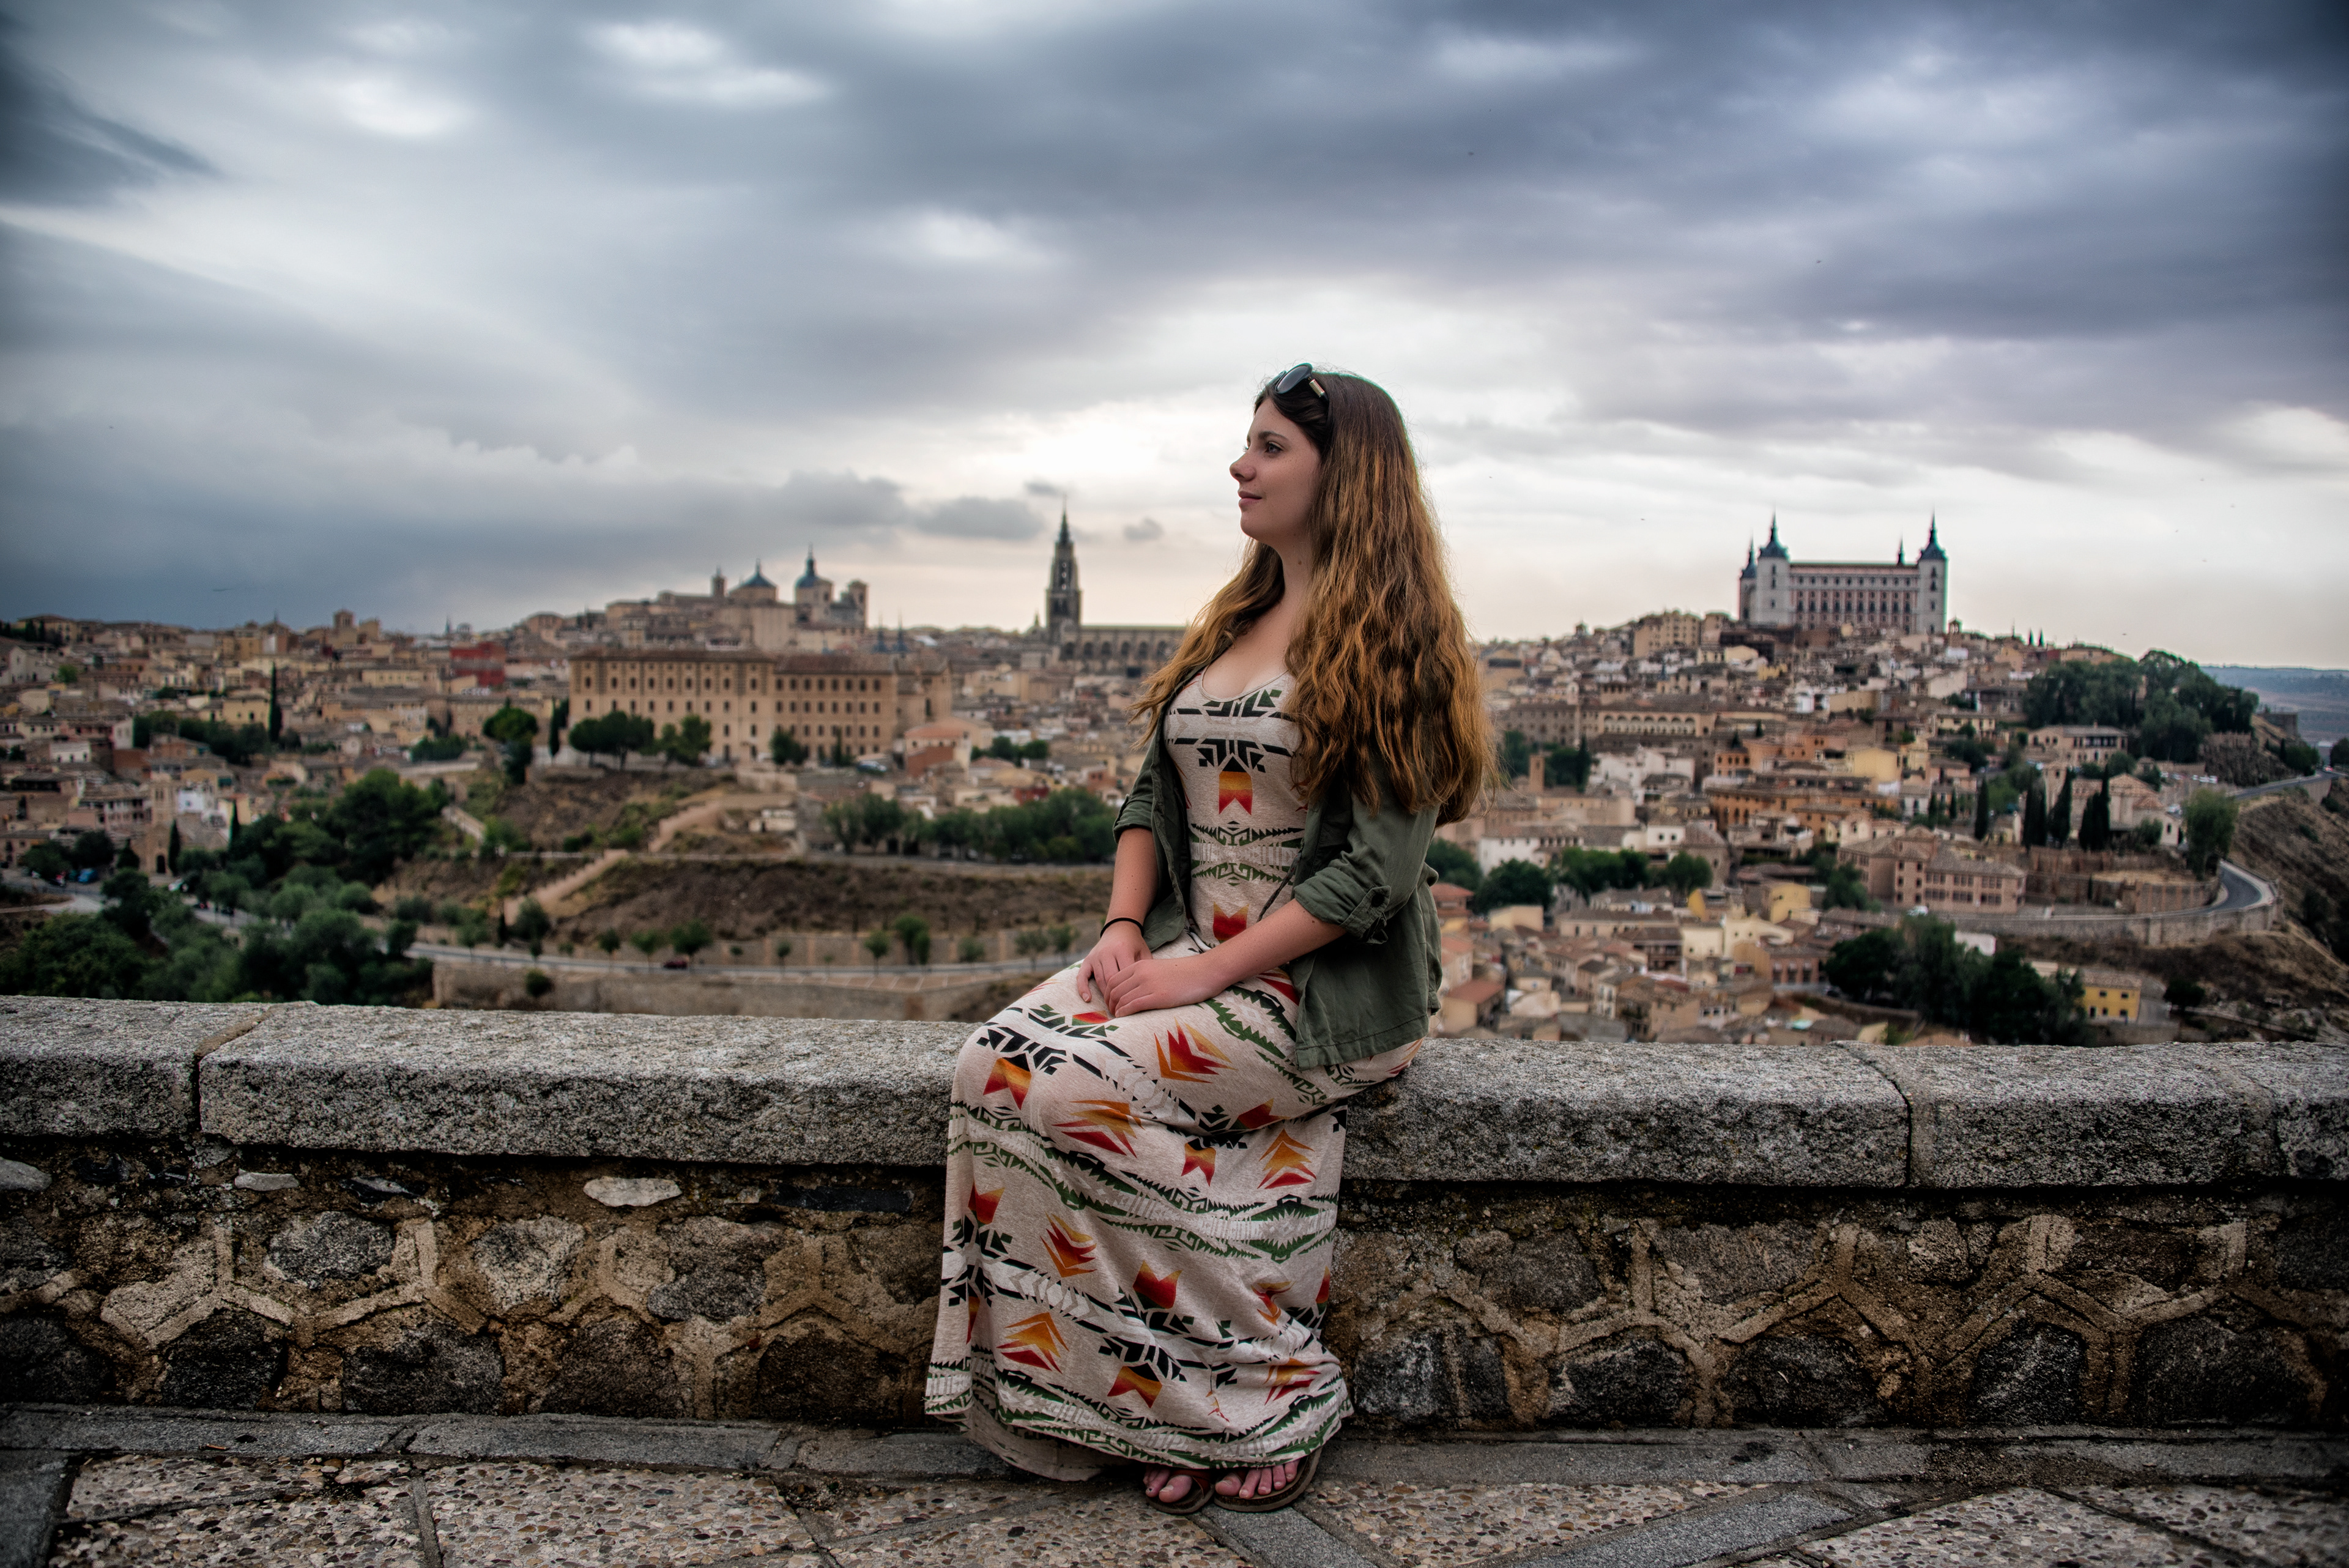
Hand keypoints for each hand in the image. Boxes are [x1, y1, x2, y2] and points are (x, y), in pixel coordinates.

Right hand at [1075, 922, 1150, 1006]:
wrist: (1120, 928)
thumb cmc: (1135, 944)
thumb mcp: (1143, 952)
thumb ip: (1145, 968)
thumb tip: (1148, 989)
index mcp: (1122, 950)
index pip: (1125, 975)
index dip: (1129, 990)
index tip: (1135, 1003)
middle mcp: (1107, 952)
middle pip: (1111, 979)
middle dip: (1116, 996)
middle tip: (1122, 1009)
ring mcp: (1096, 956)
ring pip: (1099, 980)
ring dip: (1105, 995)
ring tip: (1112, 1008)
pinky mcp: (1087, 960)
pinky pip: (1082, 976)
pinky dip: (1083, 988)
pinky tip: (1087, 999)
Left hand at [1104, 952, 1224, 1016]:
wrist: (1205, 971)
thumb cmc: (1185, 973)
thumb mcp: (1159, 969)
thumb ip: (1145, 976)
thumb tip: (1134, 990)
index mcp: (1140, 965)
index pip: (1113, 980)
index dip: (1108, 994)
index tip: (1111, 1003)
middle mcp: (1141, 973)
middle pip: (1114, 991)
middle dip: (1109, 1004)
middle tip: (1112, 1014)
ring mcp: (1149, 985)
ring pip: (1121, 999)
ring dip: (1116, 1011)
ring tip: (1118, 1018)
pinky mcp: (1159, 997)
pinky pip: (1133, 1005)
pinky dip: (1124, 1013)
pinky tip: (1124, 1018)